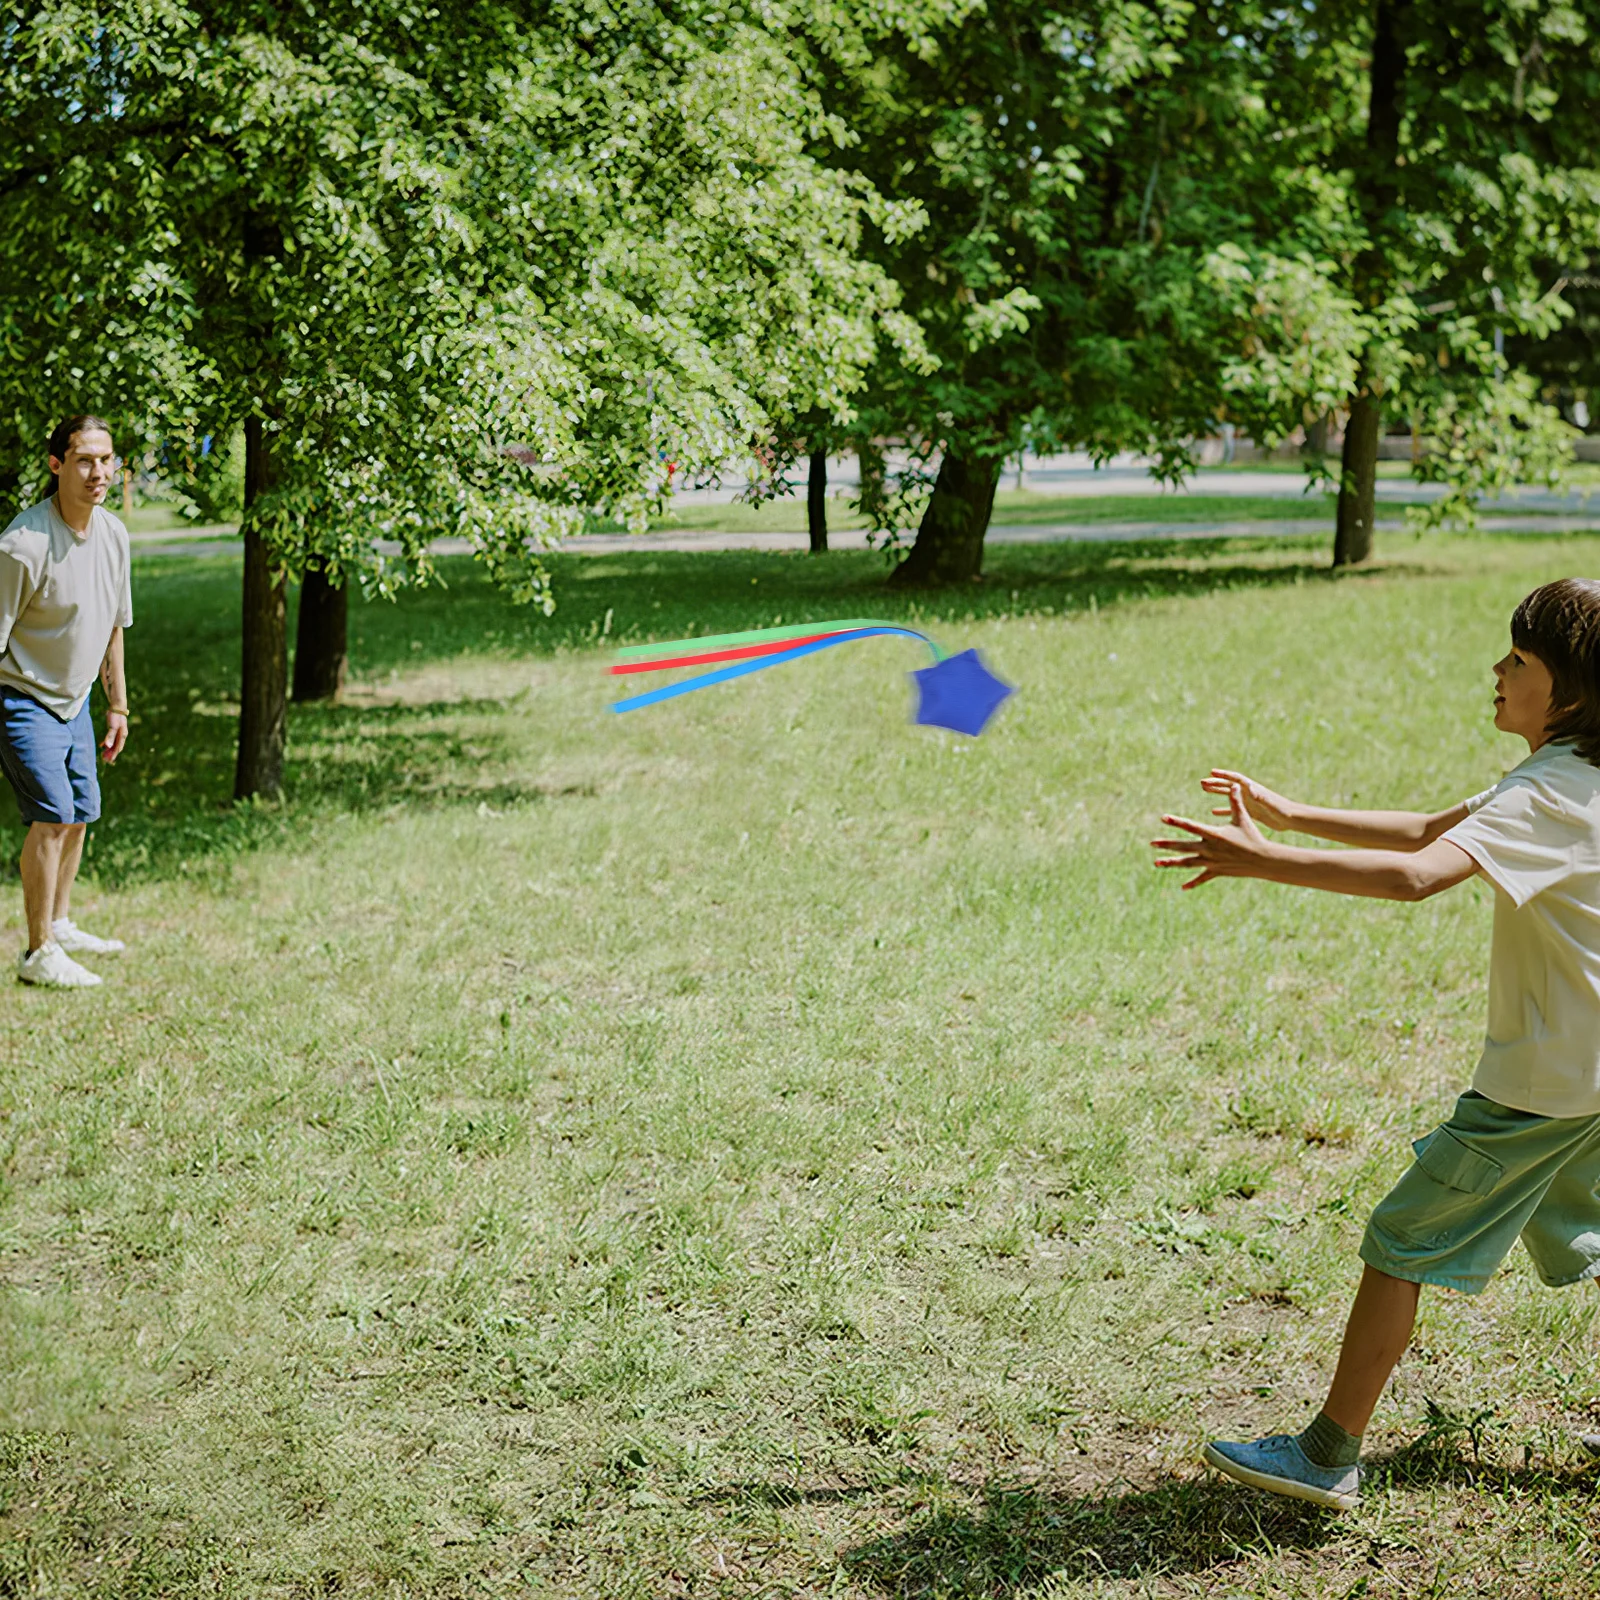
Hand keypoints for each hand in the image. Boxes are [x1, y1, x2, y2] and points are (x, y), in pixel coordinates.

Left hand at [101, 712, 127, 763]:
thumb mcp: (113, 727)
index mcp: (122, 736)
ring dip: (109, 749)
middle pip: (116, 747)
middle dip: (111, 754)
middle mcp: (122, 735)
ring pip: (114, 744)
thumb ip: (110, 736)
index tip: (109, 761)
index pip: (118, 748)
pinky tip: (102, 745)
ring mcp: (119, 733)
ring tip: (103, 754)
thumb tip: (108, 746)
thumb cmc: (115, 717)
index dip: (114, 755)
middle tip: (105, 760)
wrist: (117, 707)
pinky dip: (107, 743)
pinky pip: (111, 739)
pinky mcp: (115, 730)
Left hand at [1152, 782, 1273, 888]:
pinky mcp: (1216, 871)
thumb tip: (1234, 785)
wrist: (1263, 859)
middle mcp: (1209, 849)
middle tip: (1151, 843)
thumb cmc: (1252, 836)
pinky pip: (1202, 878)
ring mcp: (1211, 862)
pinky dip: (1192, 883)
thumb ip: (1235, 802)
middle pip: (1183, 846)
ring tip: (1157, 863)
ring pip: (1187, 863)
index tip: (1163, 818)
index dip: (1176, 822)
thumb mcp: (1243, 818)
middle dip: (1166, 844)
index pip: (1191, 826)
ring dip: (1171, 863)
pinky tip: (1182, 887)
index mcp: (1213, 834)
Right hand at [1199, 768, 1295, 830]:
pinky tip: (1213, 812)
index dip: (1224, 775)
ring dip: (1217, 791)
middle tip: (1202, 782)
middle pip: (1229, 785)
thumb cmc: (1282, 811)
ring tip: (1204, 790)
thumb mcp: (1271, 803)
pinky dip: (1223, 809)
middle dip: (1216, 783)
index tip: (1212, 772)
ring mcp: (1249, 801)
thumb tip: (1251, 790)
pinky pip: (1233, 808)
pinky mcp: (1250, 811)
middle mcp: (1249, 793)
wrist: (1291, 819)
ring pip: (1229, 795)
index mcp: (1253, 789)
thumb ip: (1261, 797)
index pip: (1236, 779)